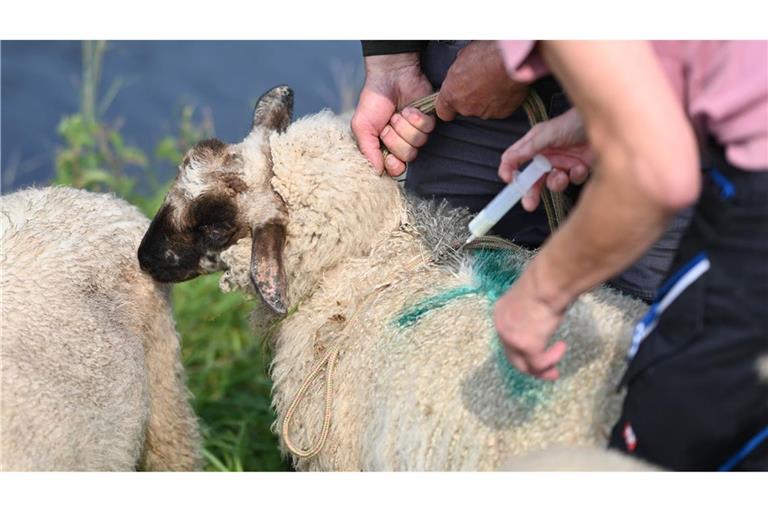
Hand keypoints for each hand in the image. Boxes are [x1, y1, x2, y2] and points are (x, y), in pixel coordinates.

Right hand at [351, 54, 435, 175]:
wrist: (389, 76)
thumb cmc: (373, 100)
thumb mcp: (362, 126)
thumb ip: (367, 151)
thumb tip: (377, 172)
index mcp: (385, 148)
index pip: (395, 169)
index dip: (394, 165)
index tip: (388, 156)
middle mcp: (403, 143)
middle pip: (408, 157)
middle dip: (395, 138)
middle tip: (388, 124)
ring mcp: (417, 132)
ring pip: (418, 142)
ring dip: (405, 126)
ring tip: (397, 113)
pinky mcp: (429, 121)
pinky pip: (428, 129)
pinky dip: (416, 117)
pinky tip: (409, 108)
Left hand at [435, 40, 529, 121]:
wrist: (511, 61)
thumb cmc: (486, 55)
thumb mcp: (463, 56)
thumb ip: (459, 69)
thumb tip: (463, 66)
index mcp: (451, 95)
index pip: (443, 112)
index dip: (449, 106)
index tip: (453, 99)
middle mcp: (465, 108)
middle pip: (465, 107)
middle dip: (471, 96)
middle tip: (480, 80)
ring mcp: (484, 112)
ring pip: (482, 108)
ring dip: (487, 98)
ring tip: (494, 81)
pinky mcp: (501, 113)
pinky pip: (499, 108)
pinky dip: (501, 100)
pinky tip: (504, 86)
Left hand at [493, 264, 568, 380]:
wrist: (548, 282)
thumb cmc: (544, 283)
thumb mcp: (531, 298)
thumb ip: (530, 312)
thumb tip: (542, 318)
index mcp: (501, 313)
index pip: (508, 339)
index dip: (523, 349)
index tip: (539, 352)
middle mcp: (502, 328)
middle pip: (514, 356)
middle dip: (531, 367)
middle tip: (550, 372)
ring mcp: (512, 339)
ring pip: (525, 365)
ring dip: (542, 369)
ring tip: (555, 370)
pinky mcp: (527, 347)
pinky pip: (539, 363)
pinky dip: (552, 359)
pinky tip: (561, 347)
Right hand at [498, 108, 592, 210]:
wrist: (606, 123)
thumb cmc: (575, 121)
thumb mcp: (548, 133)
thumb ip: (528, 148)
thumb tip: (508, 160)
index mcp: (535, 144)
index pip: (516, 159)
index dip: (510, 170)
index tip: (509, 180)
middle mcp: (547, 155)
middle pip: (533, 178)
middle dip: (531, 192)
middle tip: (529, 204)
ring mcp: (563, 163)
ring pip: (553, 182)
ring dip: (556, 182)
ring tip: (562, 176)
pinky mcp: (578, 169)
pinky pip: (572, 180)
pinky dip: (576, 175)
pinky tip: (580, 166)